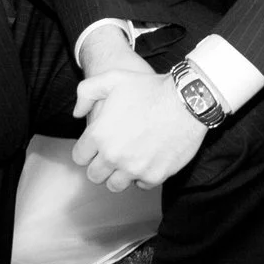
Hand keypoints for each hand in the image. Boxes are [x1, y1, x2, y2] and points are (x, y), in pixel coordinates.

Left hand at [69, 34, 202, 189]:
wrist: (186, 101)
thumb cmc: (149, 88)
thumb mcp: (112, 78)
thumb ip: (86, 92)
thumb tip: (77, 114)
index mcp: (99, 135)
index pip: (79, 157)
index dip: (86, 151)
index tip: (95, 147)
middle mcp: (113, 156)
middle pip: (94, 175)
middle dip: (99, 166)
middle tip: (111, 155)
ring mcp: (134, 168)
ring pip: (115, 185)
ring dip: (118, 175)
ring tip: (127, 161)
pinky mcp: (155, 176)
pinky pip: (141, 185)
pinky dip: (142, 176)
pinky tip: (146, 161)